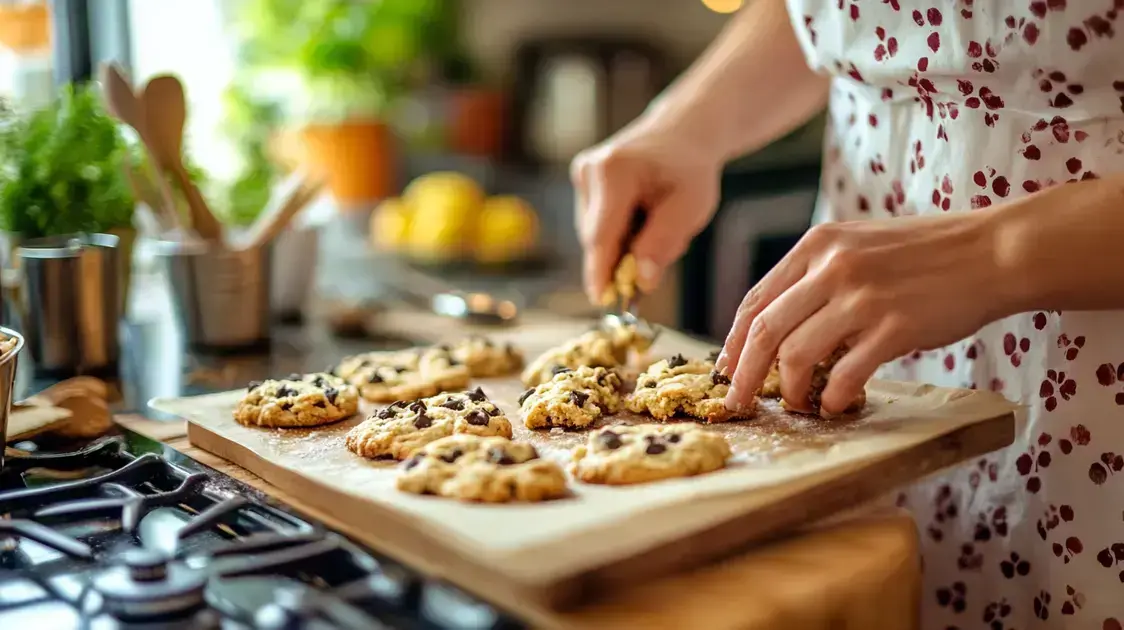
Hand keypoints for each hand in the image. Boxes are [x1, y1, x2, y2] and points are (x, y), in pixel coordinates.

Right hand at [571, 116, 723, 302]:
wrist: (681, 134)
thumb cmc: (689, 170)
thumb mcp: (690, 208)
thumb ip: (662, 244)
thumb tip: (640, 282)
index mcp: (615, 172)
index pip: (601, 235)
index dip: (601, 272)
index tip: (602, 300)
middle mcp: (589, 170)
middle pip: (597, 239)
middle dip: (623, 257)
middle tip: (663, 250)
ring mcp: (582, 174)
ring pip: (596, 235)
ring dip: (624, 243)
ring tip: (657, 221)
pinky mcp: (581, 181)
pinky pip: (596, 224)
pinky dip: (619, 231)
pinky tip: (642, 215)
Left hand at [716, 212, 1012, 413]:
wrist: (991, 252)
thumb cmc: (924, 255)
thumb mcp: (858, 247)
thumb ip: (816, 278)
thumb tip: (776, 329)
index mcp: (816, 246)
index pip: (755, 301)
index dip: (734, 342)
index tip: (726, 370)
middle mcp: (831, 267)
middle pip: (765, 331)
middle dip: (743, 374)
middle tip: (738, 403)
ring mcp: (862, 296)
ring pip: (796, 355)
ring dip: (790, 389)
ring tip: (799, 404)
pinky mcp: (894, 326)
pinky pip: (845, 374)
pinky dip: (833, 398)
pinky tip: (837, 405)